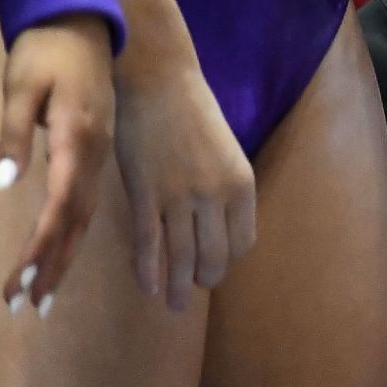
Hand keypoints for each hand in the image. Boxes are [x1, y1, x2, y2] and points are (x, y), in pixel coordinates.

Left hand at [0, 15, 114, 315]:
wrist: (84, 20)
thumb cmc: (46, 50)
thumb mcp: (21, 85)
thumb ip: (13, 133)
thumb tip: (4, 184)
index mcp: (77, 136)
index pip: (59, 203)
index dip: (41, 246)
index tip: (21, 283)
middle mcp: (93, 152)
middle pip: (76, 220)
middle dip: (51, 265)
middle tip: (26, 308)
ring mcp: (98, 152)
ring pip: (84, 215)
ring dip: (62, 256)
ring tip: (41, 295)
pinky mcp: (95, 149)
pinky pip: (87, 200)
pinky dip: (72, 232)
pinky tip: (61, 250)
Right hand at [108, 0, 256, 310]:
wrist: (158, 82)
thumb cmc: (192, 112)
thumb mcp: (224, 152)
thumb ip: (223, 189)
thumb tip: (217, 225)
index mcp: (241, 184)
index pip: (241, 242)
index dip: (227, 258)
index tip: (214, 265)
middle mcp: (215, 196)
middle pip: (213, 257)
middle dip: (203, 278)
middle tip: (192, 289)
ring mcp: (178, 198)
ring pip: (180, 259)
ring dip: (176, 287)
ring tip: (173, 304)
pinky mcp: (144, 196)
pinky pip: (148, 245)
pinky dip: (148, 271)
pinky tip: (148, 287)